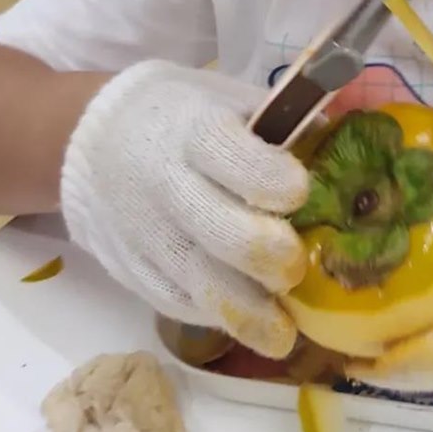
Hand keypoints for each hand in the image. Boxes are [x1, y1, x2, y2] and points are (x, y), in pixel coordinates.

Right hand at [61, 60, 308, 356]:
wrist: (88, 139)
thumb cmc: (177, 114)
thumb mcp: (223, 97)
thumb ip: (278, 124)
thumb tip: (344, 146)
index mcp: (194, 130)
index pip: (233, 158)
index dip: (272, 180)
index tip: (300, 192)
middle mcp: (167, 185)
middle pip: (221, 233)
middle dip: (269, 256)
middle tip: (296, 264)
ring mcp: (147, 235)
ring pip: (201, 285)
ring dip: (250, 314)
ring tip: (286, 334)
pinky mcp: (135, 272)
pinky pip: (181, 302)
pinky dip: (218, 316)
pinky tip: (250, 322)